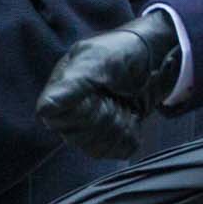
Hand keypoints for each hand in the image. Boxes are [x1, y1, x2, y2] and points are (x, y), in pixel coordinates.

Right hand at [36, 12, 181, 158]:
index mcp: (59, 90)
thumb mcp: (100, 60)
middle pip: (80, 136)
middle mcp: (68, 111)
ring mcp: (87, 127)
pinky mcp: (107, 137)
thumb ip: (73, 85)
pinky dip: (130, 136)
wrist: (157, 58)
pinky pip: (114, 152)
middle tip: (119, 96)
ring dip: (120, 127)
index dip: (83, 110)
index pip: (56, 118)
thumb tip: (45, 110)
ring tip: (126, 105)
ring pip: (97, 147)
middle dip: (108, 117)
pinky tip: (132, 118)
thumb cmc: (126, 51)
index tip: (100, 95)